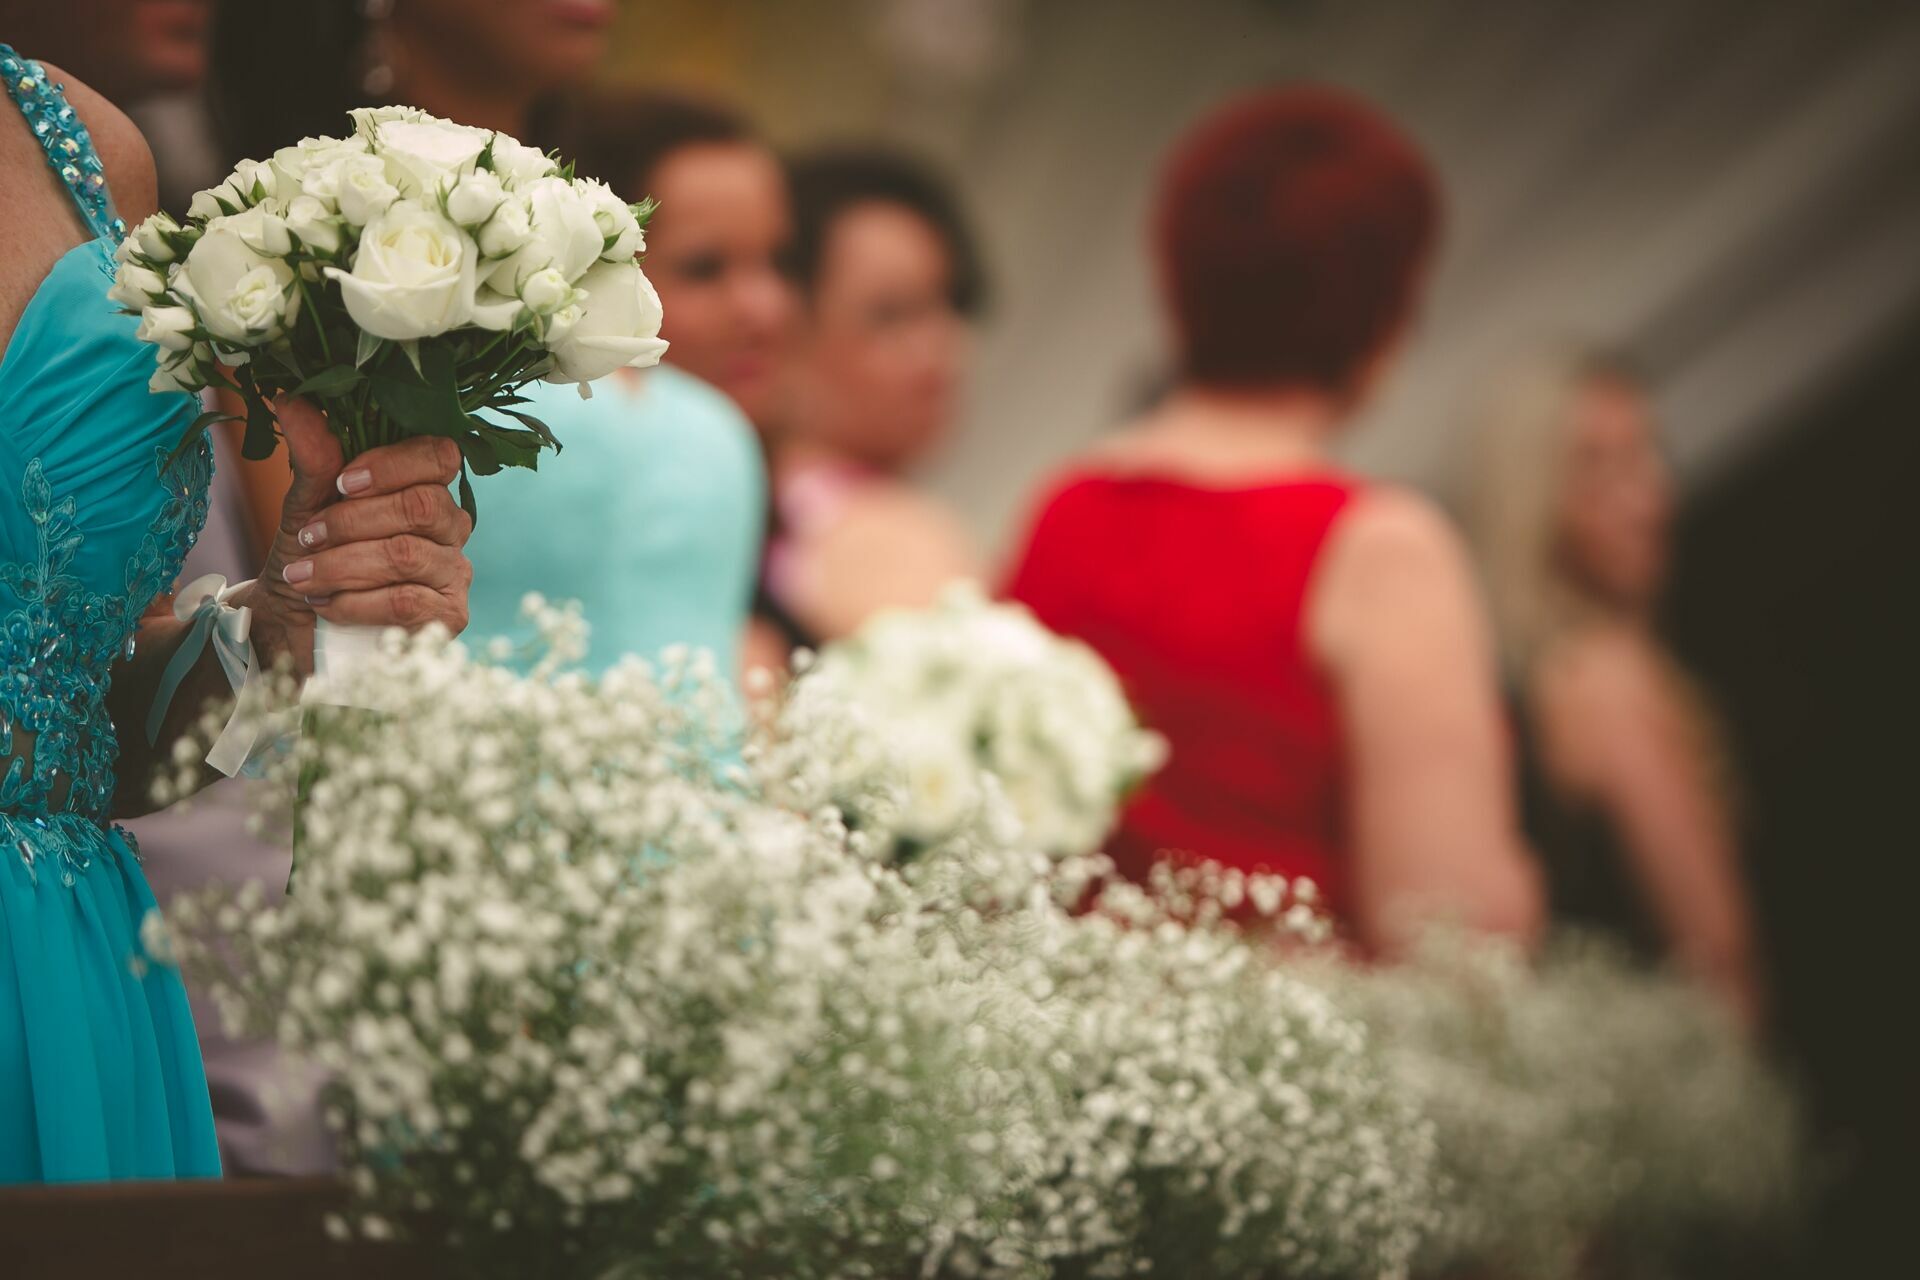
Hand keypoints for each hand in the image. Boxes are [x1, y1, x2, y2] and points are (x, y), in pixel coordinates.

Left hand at [242, 397, 473, 673]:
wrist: (295, 628)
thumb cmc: (312, 559)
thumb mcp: (307, 505)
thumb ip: (314, 456)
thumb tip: (292, 400)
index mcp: (427, 489)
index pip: (440, 456)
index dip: (393, 465)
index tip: (343, 482)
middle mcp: (452, 528)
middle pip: (422, 506)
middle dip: (353, 520)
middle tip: (307, 536)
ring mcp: (455, 574)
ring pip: (405, 555)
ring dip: (342, 564)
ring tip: (300, 577)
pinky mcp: (449, 618)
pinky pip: (405, 601)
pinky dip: (355, 602)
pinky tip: (326, 605)